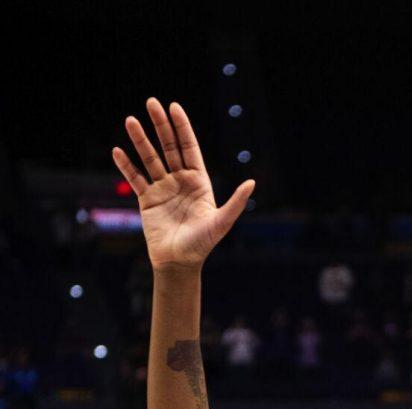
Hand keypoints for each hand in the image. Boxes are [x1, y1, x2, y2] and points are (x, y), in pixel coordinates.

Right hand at [112, 98, 254, 270]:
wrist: (179, 263)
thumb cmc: (202, 244)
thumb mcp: (222, 222)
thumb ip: (236, 202)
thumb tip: (252, 182)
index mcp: (199, 182)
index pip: (189, 148)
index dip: (182, 128)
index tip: (174, 107)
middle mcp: (180, 181)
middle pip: (168, 147)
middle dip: (160, 125)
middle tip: (151, 102)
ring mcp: (163, 189)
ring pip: (150, 159)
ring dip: (140, 140)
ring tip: (131, 120)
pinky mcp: (147, 200)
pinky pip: (135, 178)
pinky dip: (126, 166)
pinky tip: (118, 150)